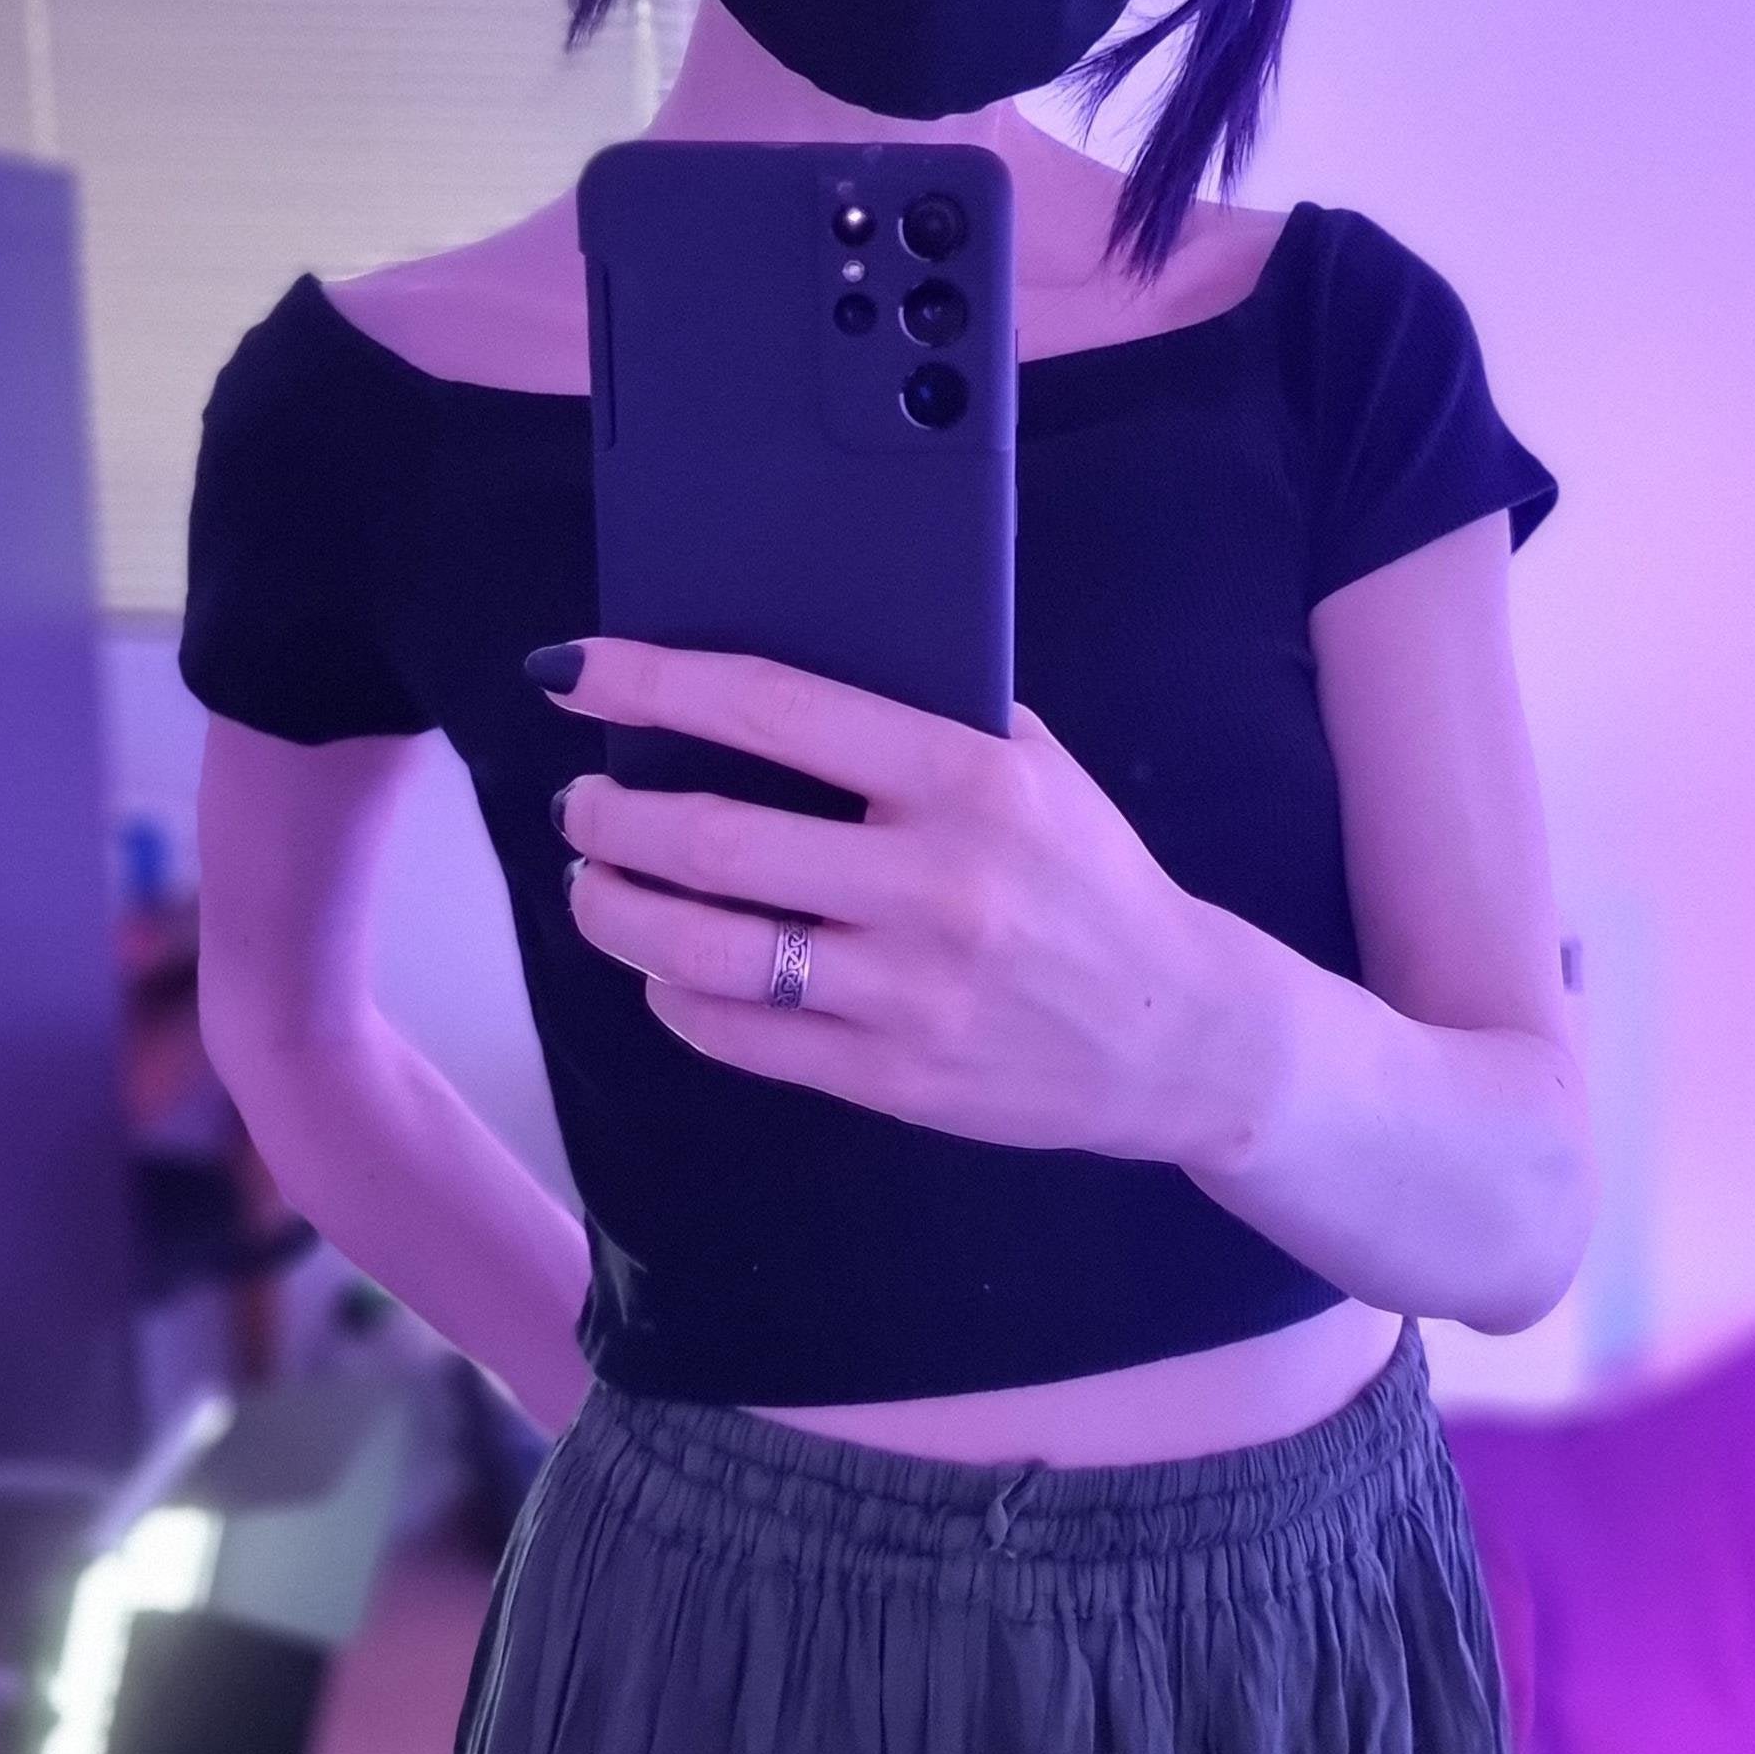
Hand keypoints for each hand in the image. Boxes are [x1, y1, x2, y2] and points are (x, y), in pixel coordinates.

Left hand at [537, 638, 1269, 1162]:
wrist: (1177, 1033)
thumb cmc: (1087, 878)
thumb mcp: (1035, 767)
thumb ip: (922, 722)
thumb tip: (760, 690)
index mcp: (969, 779)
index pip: (775, 711)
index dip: (654, 687)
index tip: (577, 675)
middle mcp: (935, 883)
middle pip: (712, 840)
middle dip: (610, 816)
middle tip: (581, 803)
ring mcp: (908, 991)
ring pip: (703, 950)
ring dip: (615, 911)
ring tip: (596, 882)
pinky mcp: (891, 1078)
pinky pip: (738, 1035)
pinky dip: (674, 995)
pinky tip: (666, 968)